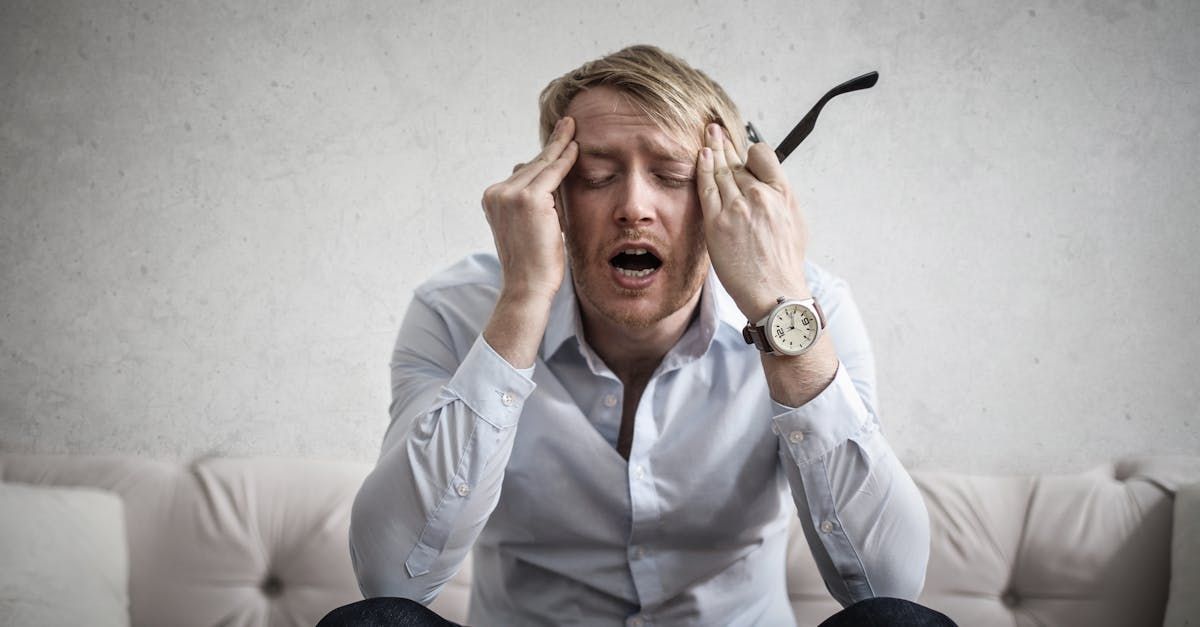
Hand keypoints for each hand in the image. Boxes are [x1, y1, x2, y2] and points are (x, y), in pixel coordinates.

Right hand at [481, 117, 578, 302]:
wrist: (528, 286)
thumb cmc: (533, 263)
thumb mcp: (529, 226)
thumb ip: (534, 202)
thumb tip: (546, 176)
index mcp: (492, 199)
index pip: (522, 173)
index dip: (541, 158)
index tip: (555, 141)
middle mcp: (496, 193)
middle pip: (531, 166)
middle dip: (551, 148)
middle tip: (567, 125)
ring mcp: (510, 195)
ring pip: (541, 167)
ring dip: (559, 148)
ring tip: (571, 128)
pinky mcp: (529, 199)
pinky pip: (552, 173)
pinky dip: (565, 160)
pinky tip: (575, 147)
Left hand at [696, 123, 809, 320]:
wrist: (775, 291)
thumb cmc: (784, 263)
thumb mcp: (794, 223)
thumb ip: (779, 199)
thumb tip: (768, 185)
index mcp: (781, 194)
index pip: (762, 156)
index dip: (751, 152)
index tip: (743, 152)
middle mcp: (759, 195)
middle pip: (737, 162)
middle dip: (725, 144)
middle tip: (715, 129)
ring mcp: (737, 208)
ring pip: (721, 170)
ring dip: (712, 150)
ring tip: (707, 136)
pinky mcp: (717, 222)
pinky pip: (707, 188)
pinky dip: (702, 169)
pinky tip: (700, 156)